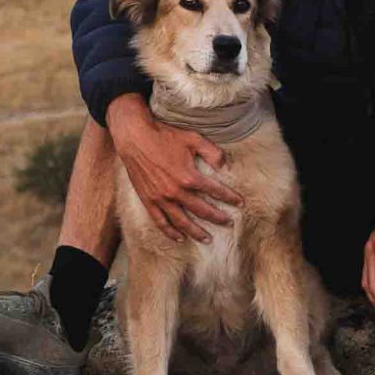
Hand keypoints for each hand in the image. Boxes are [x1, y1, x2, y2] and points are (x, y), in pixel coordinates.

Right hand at [108, 94, 243, 243]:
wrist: (134, 137)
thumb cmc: (164, 135)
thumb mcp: (192, 138)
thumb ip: (212, 152)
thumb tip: (225, 166)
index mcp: (189, 177)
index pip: (215, 191)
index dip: (230, 197)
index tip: (240, 203)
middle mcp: (176, 192)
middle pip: (202, 211)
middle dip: (218, 218)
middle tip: (229, 223)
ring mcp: (161, 198)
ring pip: (182, 222)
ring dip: (197, 232)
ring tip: (208, 239)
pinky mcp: (148, 200)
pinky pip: (160, 222)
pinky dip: (170, 232)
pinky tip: (179, 238)